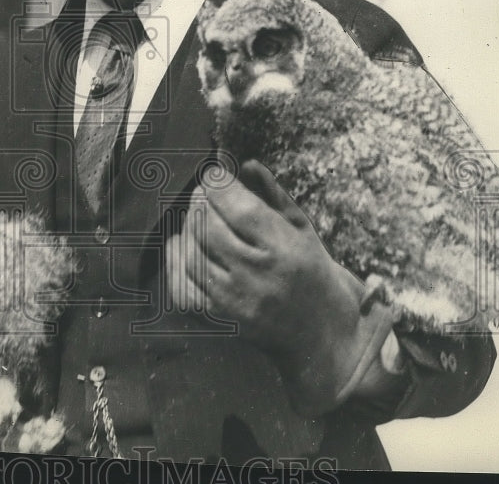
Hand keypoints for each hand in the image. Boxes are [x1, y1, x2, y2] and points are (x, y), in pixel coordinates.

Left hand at [166, 159, 395, 413]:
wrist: (321, 334)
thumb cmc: (312, 273)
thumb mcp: (302, 229)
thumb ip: (273, 195)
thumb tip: (246, 164)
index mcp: (285, 250)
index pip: (241, 208)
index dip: (219, 184)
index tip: (214, 174)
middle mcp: (258, 277)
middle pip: (211, 228)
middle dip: (202, 202)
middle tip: (204, 193)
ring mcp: (235, 302)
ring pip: (193, 254)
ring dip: (189, 228)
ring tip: (197, 216)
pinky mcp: (220, 322)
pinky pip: (183, 289)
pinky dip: (176, 263)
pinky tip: (184, 245)